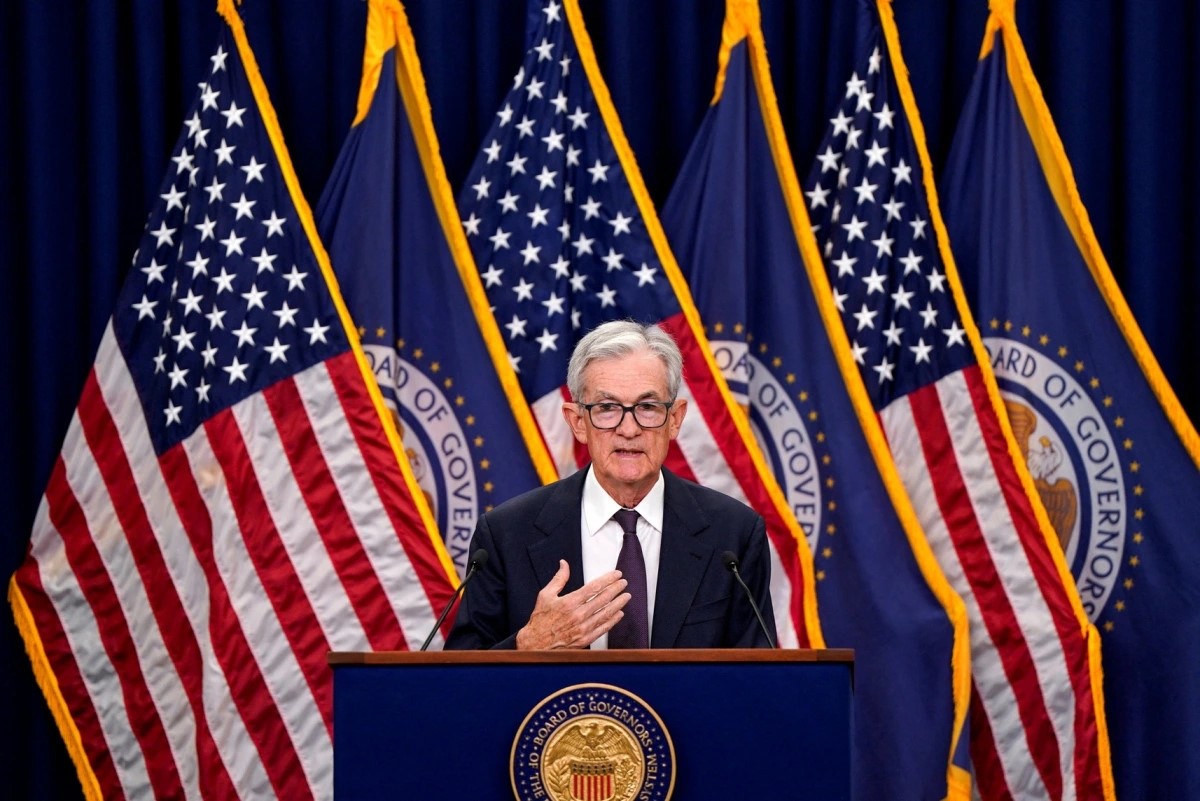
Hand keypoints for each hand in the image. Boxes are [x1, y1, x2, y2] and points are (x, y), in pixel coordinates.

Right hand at [515, 561, 629, 649]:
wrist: (536, 644)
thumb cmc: (540, 620)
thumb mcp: (545, 595)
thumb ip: (559, 579)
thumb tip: (564, 564)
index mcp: (569, 602)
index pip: (594, 587)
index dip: (608, 579)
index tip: (616, 574)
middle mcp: (578, 615)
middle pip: (603, 599)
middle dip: (616, 589)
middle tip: (624, 583)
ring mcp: (583, 628)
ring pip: (606, 613)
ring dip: (618, 603)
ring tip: (626, 596)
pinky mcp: (585, 639)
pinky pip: (603, 628)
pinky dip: (613, 620)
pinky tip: (619, 614)